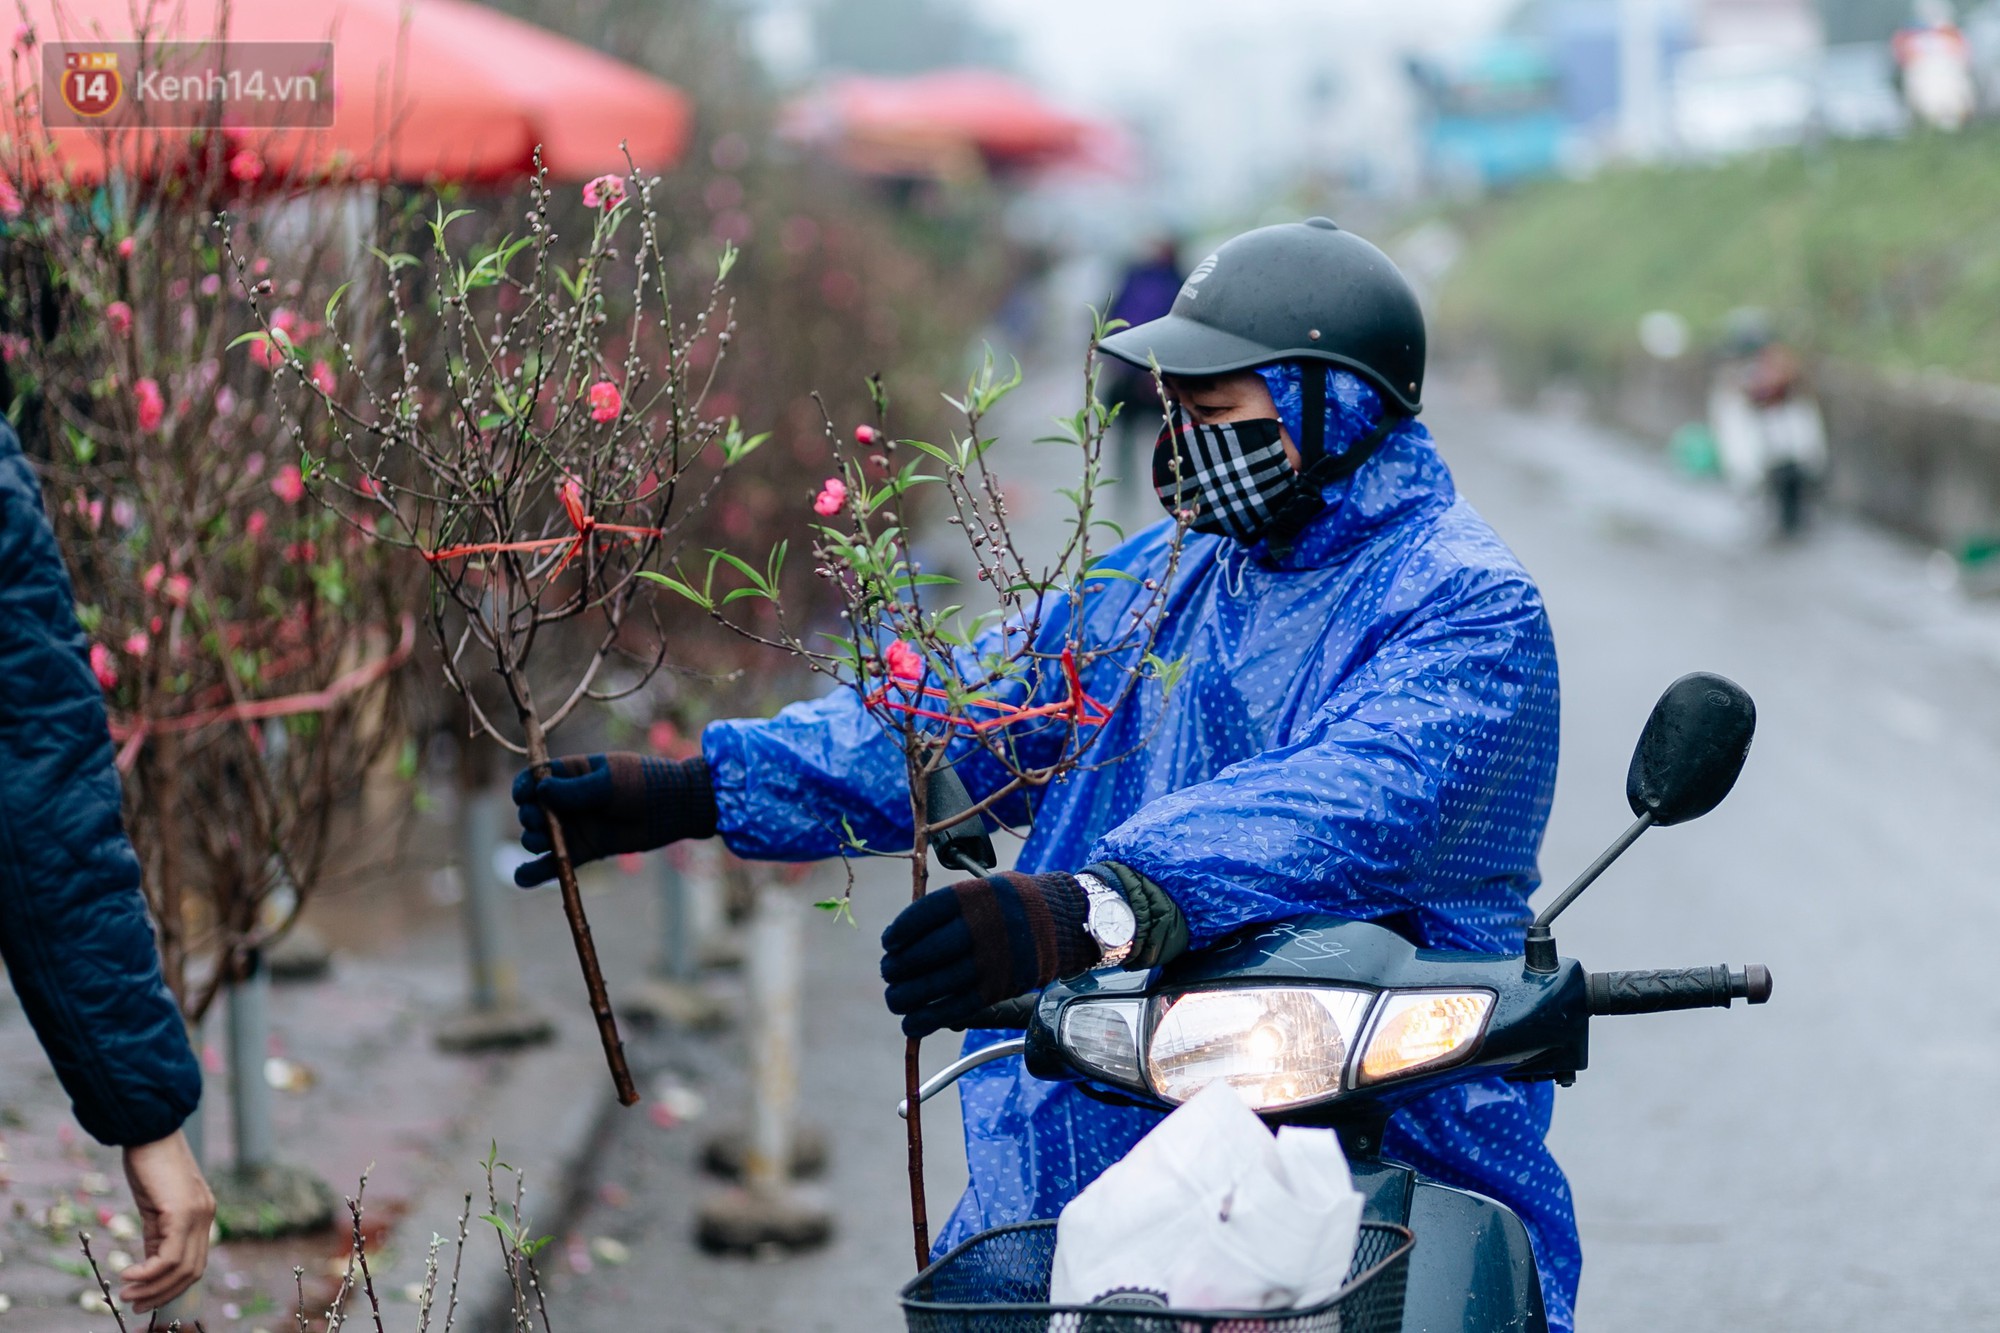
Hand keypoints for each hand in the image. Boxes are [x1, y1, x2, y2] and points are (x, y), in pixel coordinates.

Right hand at [118, 1130, 213, 1312]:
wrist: (150, 1130)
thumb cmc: (150, 1164)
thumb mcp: (155, 1206)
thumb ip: (157, 1235)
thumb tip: (149, 1266)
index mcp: (202, 1216)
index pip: (195, 1262)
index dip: (172, 1286)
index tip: (145, 1298)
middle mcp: (206, 1217)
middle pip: (192, 1271)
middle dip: (163, 1294)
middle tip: (134, 1305)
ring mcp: (198, 1214)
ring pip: (182, 1268)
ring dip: (153, 1288)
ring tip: (127, 1294)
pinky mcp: (182, 1211)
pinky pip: (169, 1256)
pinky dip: (148, 1272)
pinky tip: (127, 1274)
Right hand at [512, 753, 715, 886]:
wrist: (674, 808)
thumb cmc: (643, 784)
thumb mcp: (609, 782)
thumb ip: (575, 790)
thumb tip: (540, 792)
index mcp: (570, 774)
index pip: (532, 780)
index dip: (523, 789)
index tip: (525, 797)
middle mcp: (566, 801)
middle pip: (529, 812)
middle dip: (530, 817)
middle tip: (546, 821)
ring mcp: (573, 827)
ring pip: (535, 839)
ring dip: (533, 842)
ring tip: (548, 841)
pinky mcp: (583, 851)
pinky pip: (550, 866)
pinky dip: (533, 873)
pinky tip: (522, 877)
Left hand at [880, 871, 1096, 1037]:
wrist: (1067, 921)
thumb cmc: (1015, 905)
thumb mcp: (985, 889)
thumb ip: (949, 911)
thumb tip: (905, 943)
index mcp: (974, 897)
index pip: (922, 916)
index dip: (900, 932)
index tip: (890, 943)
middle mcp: (981, 928)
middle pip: (924, 953)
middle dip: (898, 967)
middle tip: (889, 972)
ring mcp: (990, 961)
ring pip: (934, 985)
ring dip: (906, 997)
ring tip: (895, 998)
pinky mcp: (998, 989)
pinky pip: (955, 1009)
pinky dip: (928, 1020)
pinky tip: (912, 1023)